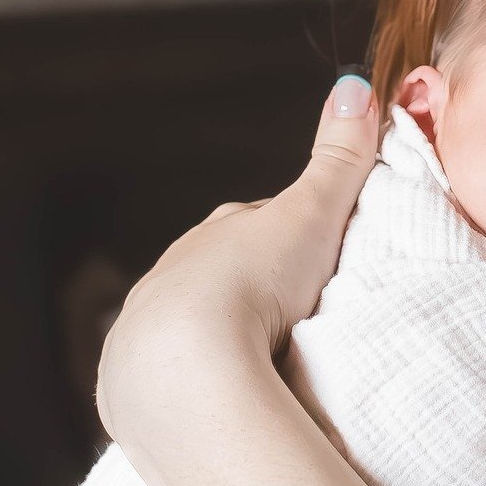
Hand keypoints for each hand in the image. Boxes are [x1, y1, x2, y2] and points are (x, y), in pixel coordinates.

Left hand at [97, 77, 378, 449]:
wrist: (184, 369)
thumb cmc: (252, 283)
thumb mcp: (312, 215)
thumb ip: (338, 157)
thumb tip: (356, 84)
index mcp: (215, 234)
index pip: (261, 228)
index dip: (296, 241)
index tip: (327, 263)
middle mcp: (171, 274)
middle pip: (224, 277)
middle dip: (258, 291)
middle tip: (303, 319)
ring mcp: (145, 332)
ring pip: (194, 329)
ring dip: (227, 342)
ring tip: (267, 367)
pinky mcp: (129, 389)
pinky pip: (169, 381)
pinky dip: (196, 385)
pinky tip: (221, 400)